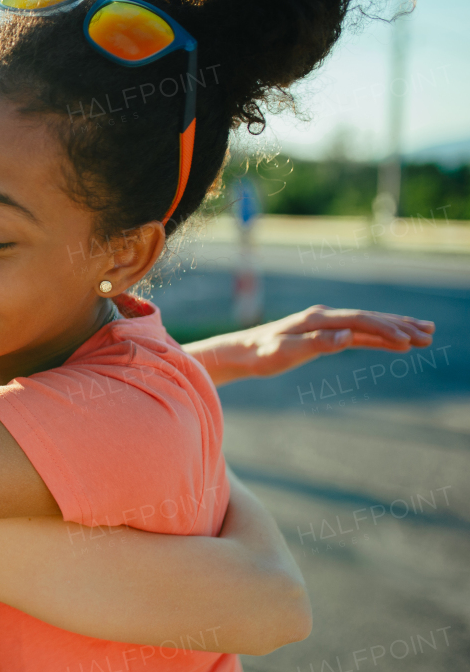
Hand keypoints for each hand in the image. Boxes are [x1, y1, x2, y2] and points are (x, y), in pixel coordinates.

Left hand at [189, 305, 434, 386]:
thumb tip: (347, 337)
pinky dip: (378, 337)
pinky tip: (395, 342)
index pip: (359, 321)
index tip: (409, 339)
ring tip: (424, 334)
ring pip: (367, 324)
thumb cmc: (260, 354)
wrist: (240, 352)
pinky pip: (357, 334)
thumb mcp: (284, 351)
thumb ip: (316, 344)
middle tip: (430, 334)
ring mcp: (325, 324)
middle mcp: (324, 317)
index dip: (385, 329)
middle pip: (370, 318)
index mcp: (318, 319)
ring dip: (395, 328)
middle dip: (400, 325)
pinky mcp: (323, 334)